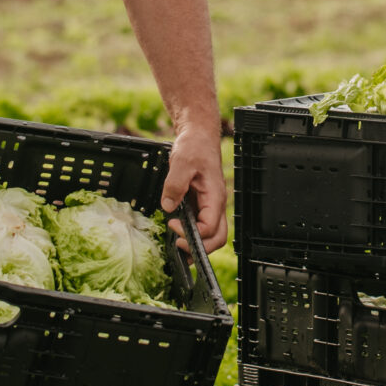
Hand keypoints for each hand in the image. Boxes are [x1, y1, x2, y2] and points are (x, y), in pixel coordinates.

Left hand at [162, 120, 228, 251]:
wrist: (198, 136)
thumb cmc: (195, 146)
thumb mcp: (182, 161)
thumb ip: (175, 184)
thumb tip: (167, 206)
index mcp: (214, 196)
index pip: (210, 227)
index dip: (193, 233)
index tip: (173, 225)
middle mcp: (215, 204)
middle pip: (217, 238)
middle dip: (199, 248)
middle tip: (178, 245)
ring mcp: (208, 206)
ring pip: (211, 235)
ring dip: (197, 245)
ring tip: (177, 247)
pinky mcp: (201, 205)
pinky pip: (201, 226)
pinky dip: (192, 235)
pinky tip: (177, 234)